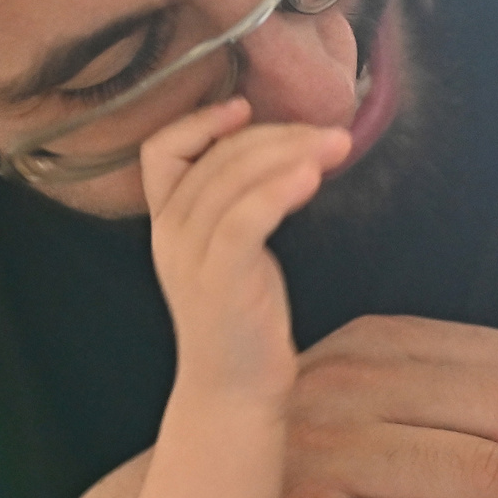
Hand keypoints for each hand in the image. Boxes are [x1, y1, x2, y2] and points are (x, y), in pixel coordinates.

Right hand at [142, 99, 348, 398]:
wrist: (235, 390)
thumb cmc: (243, 315)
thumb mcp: (231, 250)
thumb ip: (237, 202)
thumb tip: (283, 148)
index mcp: (167, 223)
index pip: (160, 152)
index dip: (199, 120)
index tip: (246, 107)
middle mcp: (169, 235)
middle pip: (215, 159)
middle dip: (277, 135)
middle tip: (331, 132)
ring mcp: (191, 259)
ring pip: (232, 183)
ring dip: (289, 154)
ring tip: (336, 145)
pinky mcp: (220, 281)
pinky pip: (244, 221)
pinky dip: (277, 191)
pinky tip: (312, 177)